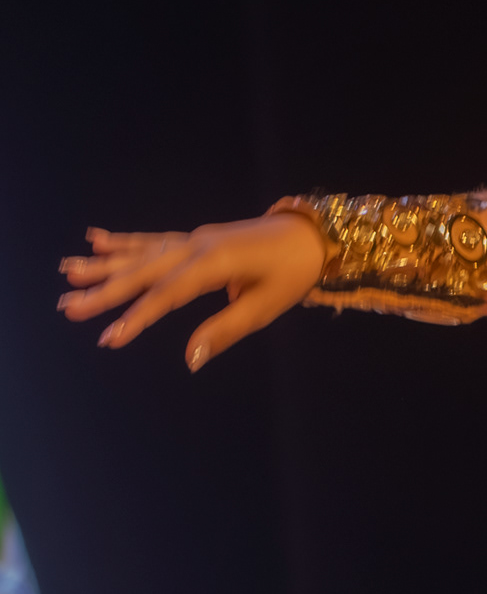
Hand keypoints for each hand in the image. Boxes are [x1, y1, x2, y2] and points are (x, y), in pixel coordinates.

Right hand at [58, 214, 327, 371]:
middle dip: (105, 290)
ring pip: (142, 253)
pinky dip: (124, 242)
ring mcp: (195, 239)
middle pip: (144, 271)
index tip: (108, 339)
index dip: (138, 318)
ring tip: (67, 271)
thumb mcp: (266, 305)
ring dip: (104, 264)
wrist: (312, 234)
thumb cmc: (294, 272)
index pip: (168, 294)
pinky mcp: (197, 239)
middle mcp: (198, 246)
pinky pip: (153, 241)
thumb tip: (190, 360)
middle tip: (67, 306)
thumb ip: (226, 330)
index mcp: (216, 262)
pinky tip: (96, 238)